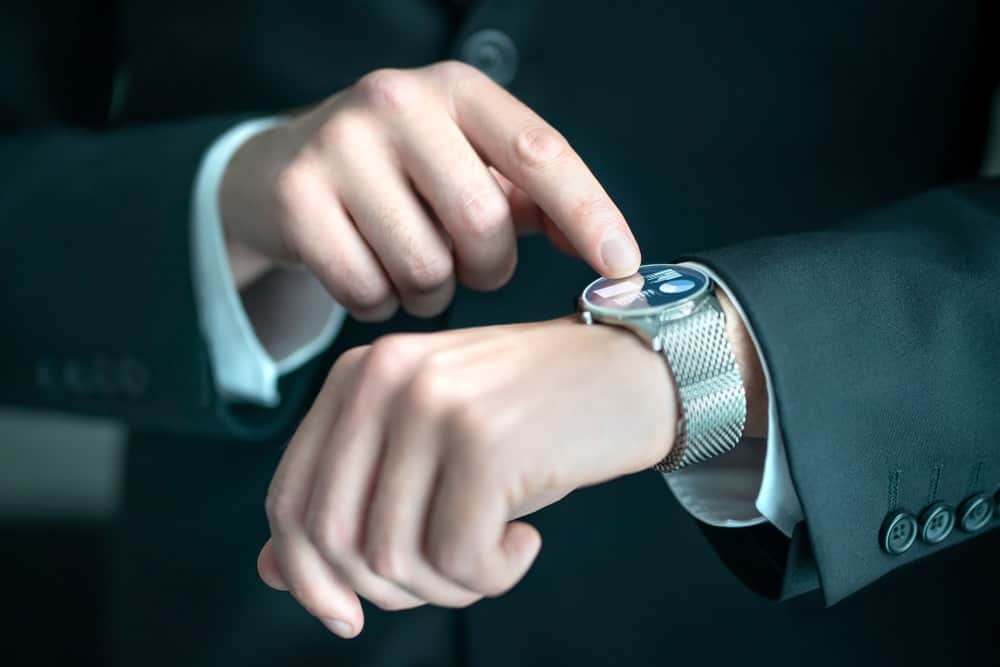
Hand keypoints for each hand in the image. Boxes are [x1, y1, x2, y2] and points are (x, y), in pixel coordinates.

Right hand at [219, 61, 640, 318]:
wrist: (280, 169)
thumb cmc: (399, 173)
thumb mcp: (466, 163)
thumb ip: (532, 197)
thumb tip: (608, 251)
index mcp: (456, 90)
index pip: (541, 151)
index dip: (588, 213)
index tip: (622, 266)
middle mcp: (396, 102)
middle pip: (482, 222)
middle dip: (488, 267)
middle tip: (469, 264)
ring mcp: (339, 147)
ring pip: (425, 267)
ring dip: (432, 291)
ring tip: (413, 265)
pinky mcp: (295, 199)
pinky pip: (367, 290)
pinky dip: (380, 302)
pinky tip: (369, 272)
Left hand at [256, 317, 675, 637]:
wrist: (629, 374)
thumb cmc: (528, 419)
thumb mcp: (430, 450)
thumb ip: (352, 498)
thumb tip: (272, 572)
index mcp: (358, 375)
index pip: (291, 497)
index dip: (307, 575)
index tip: (346, 615)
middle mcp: (384, 379)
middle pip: (334, 538)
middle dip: (385, 591)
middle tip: (450, 578)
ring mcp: (434, 406)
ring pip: (394, 560)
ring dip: (447, 586)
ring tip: (493, 552)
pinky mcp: (484, 442)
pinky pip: (459, 561)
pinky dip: (493, 576)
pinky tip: (525, 540)